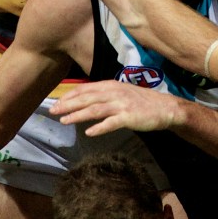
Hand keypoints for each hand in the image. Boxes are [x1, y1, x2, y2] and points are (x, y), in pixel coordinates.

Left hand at [50, 80, 182, 135]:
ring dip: (78, 115)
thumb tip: (84, 102)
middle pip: (86, 98)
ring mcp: (121, 105)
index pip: (85, 89)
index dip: (69, 96)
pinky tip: (89, 133)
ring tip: (65, 121)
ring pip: (95, 110)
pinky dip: (99, 127)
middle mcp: (114, 92)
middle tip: (53, 111)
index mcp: (110, 85)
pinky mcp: (129, 117)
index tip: (56, 102)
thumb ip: (103, 95)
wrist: (164, 108)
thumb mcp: (120, 93)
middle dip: (68, 105)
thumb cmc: (140, 102)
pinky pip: (111, 123)